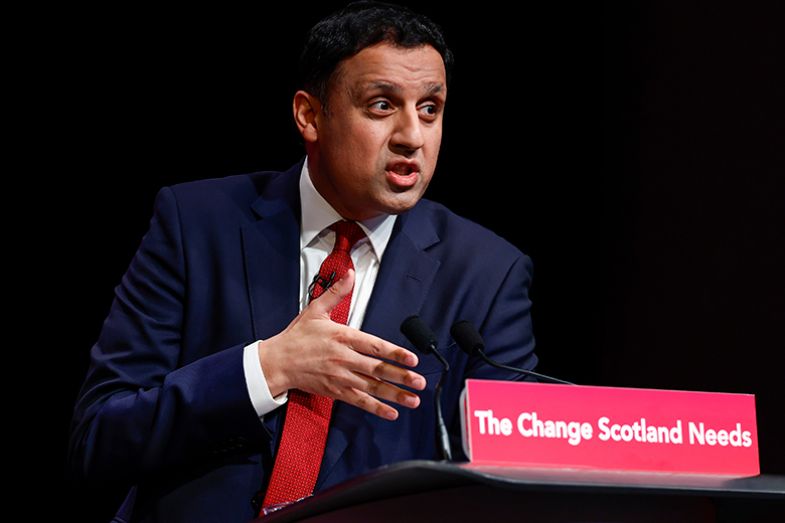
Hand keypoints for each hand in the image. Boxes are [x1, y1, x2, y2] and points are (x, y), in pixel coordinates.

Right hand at [257, 269, 425, 419]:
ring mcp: (340, 377)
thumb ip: (336, 292)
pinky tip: (391, 413)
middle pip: (378, 369)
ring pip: (372, 387)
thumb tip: (349, 274)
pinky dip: (375, 408)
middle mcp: (344, 358)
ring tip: (413, 400)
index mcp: (342, 337)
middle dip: (401, 376)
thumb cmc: (297, 337)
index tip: (412, 358)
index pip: (374, 346)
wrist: (277, 362)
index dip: (395, 353)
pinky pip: (359, 401)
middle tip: (420, 381)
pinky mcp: (335, 391)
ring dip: (394, 395)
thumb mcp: (316, 310)